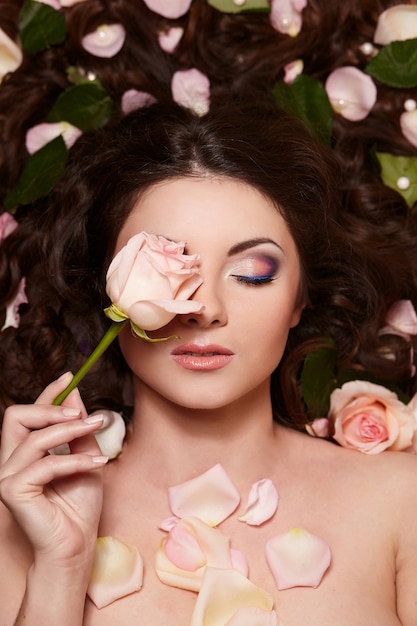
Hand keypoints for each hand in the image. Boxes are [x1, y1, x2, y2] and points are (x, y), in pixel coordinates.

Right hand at [0, 373, 106, 568]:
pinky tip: (97, 465)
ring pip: (34, 437)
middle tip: (81, 414)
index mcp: (23, 453)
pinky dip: (74, 461)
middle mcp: (10, 461)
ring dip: (70, 431)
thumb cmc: (79, 506)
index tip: (69, 377)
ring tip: (96, 430)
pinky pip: (45, 464)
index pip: (27, 414)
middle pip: (15, 416)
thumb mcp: (85, 458)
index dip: (46, 393)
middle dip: (50, 408)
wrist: (76, 546)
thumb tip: (75, 395)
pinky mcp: (12, 491)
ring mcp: (7, 476)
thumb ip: (78, 430)